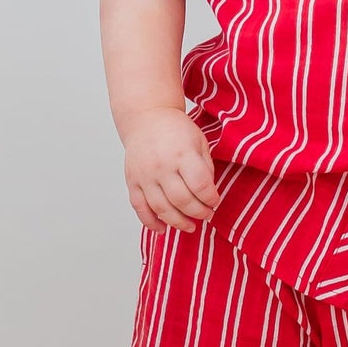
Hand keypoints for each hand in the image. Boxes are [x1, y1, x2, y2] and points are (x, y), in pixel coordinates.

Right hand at [122, 109, 219, 231]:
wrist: (146, 118)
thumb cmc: (175, 129)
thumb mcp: (199, 142)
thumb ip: (205, 168)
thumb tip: (208, 195)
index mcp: (182, 154)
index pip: (200, 185)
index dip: (211, 199)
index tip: (215, 202)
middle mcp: (161, 166)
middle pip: (182, 201)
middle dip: (199, 213)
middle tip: (207, 215)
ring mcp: (145, 175)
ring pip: (161, 209)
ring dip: (178, 222)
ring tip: (190, 226)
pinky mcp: (132, 181)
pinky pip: (140, 208)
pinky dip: (150, 222)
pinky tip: (163, 228)